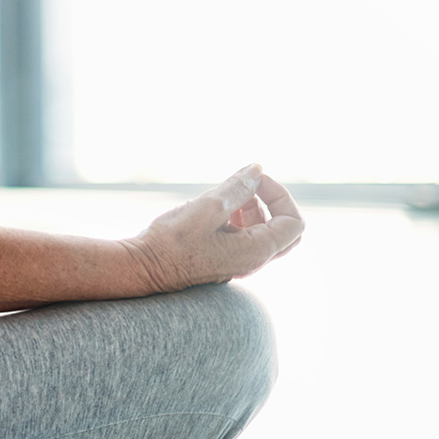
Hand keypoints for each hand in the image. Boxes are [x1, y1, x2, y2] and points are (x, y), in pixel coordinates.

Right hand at [124, 164, 303, 293]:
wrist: (144, 267)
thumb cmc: (173, 242)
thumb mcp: (208, 207)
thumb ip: (237, 187)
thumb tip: (257, 170)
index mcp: (256, 251)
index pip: (294, 222)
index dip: (280, 195)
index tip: (254, 181)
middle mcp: (252, 260)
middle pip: (286, 229)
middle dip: (274, 202)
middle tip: (251, 186)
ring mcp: (239, 260)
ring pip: (266, 230)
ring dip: (256, 206)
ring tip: (228, 193)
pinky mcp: (224, 256)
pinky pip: (246, 234)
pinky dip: (241, 215)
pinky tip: (218, 205)